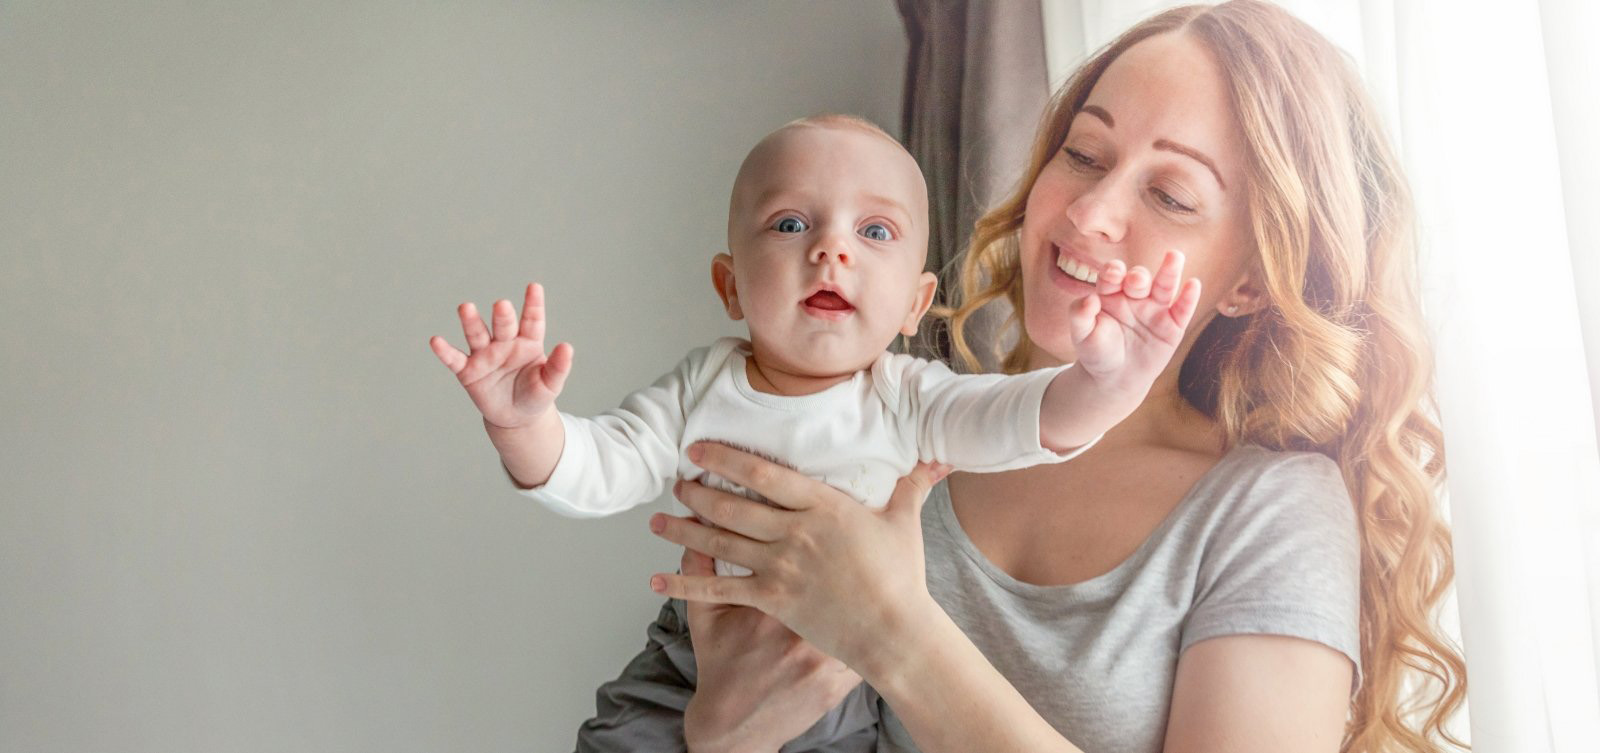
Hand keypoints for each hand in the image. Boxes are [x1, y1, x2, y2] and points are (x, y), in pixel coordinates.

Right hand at [428, 282, 572, 429]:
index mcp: (528, 342)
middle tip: (502, 305)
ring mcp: (485, 355)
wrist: (516, 417)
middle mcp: (505, 343)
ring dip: (471, 322)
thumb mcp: (550, 384)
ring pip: (477, 335)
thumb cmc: (535, 394)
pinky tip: (436, 341)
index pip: (532, 321)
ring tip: (466, 308)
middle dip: (502, 315)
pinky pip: (455, 359)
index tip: (535, 287)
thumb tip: (567, 347)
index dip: (533, 304)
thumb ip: (558, 367)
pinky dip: (445, 351)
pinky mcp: (468, 371)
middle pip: (503, 325)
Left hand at [647, 443, 949, 679]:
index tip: (700, 448)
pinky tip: (657, 577)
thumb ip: (910, 485)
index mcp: (823, 506)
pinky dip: (684, 581)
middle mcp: (795, 531)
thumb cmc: (901, 578)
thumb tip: (936, 456)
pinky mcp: (772, 598)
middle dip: (697, 490)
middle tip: (675, 480)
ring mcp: (780, 566)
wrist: (895, 631)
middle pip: (732, 504)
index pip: (763, 474)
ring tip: (658, 518)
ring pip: (719, 540)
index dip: (726, 458)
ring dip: (684, 527)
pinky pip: (719, 586)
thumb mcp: (904, 523)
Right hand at [678, 547, 862, 752]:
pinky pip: (868, 655)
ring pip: (864, 621)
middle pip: (843, 587)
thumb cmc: (721, 666)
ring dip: (868, 604)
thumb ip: (699, 570)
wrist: (732, 723)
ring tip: (872, 586)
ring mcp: (823, 664)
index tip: (830, 532)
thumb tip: (696, 526)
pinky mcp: (838, 686)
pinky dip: (870, 638)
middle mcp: (802, 637)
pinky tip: (871, 624)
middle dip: (854, 568)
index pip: (809, 564)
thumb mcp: (705, 616)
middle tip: (859, 553)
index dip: (823, 545)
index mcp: (770, 610)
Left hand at [1067, 249, 1200, 391]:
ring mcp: (1155, 308)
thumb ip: (1080, 315)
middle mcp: (1134, 296)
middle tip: (1137, 280)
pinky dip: (1188, 297)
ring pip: (1164, 286)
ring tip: (1174, 256)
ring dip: (1170, 271)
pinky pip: (1182, 309)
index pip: (1113, 276)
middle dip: (1138, 276)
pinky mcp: (1173, 325)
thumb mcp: (1081, 335)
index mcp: (1110, 293)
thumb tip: (1089, 298)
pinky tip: (1193, 284)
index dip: (1113, 272)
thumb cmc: (1096, 352)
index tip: (1112, 274)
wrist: (1115, 378)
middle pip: (1138, 278)